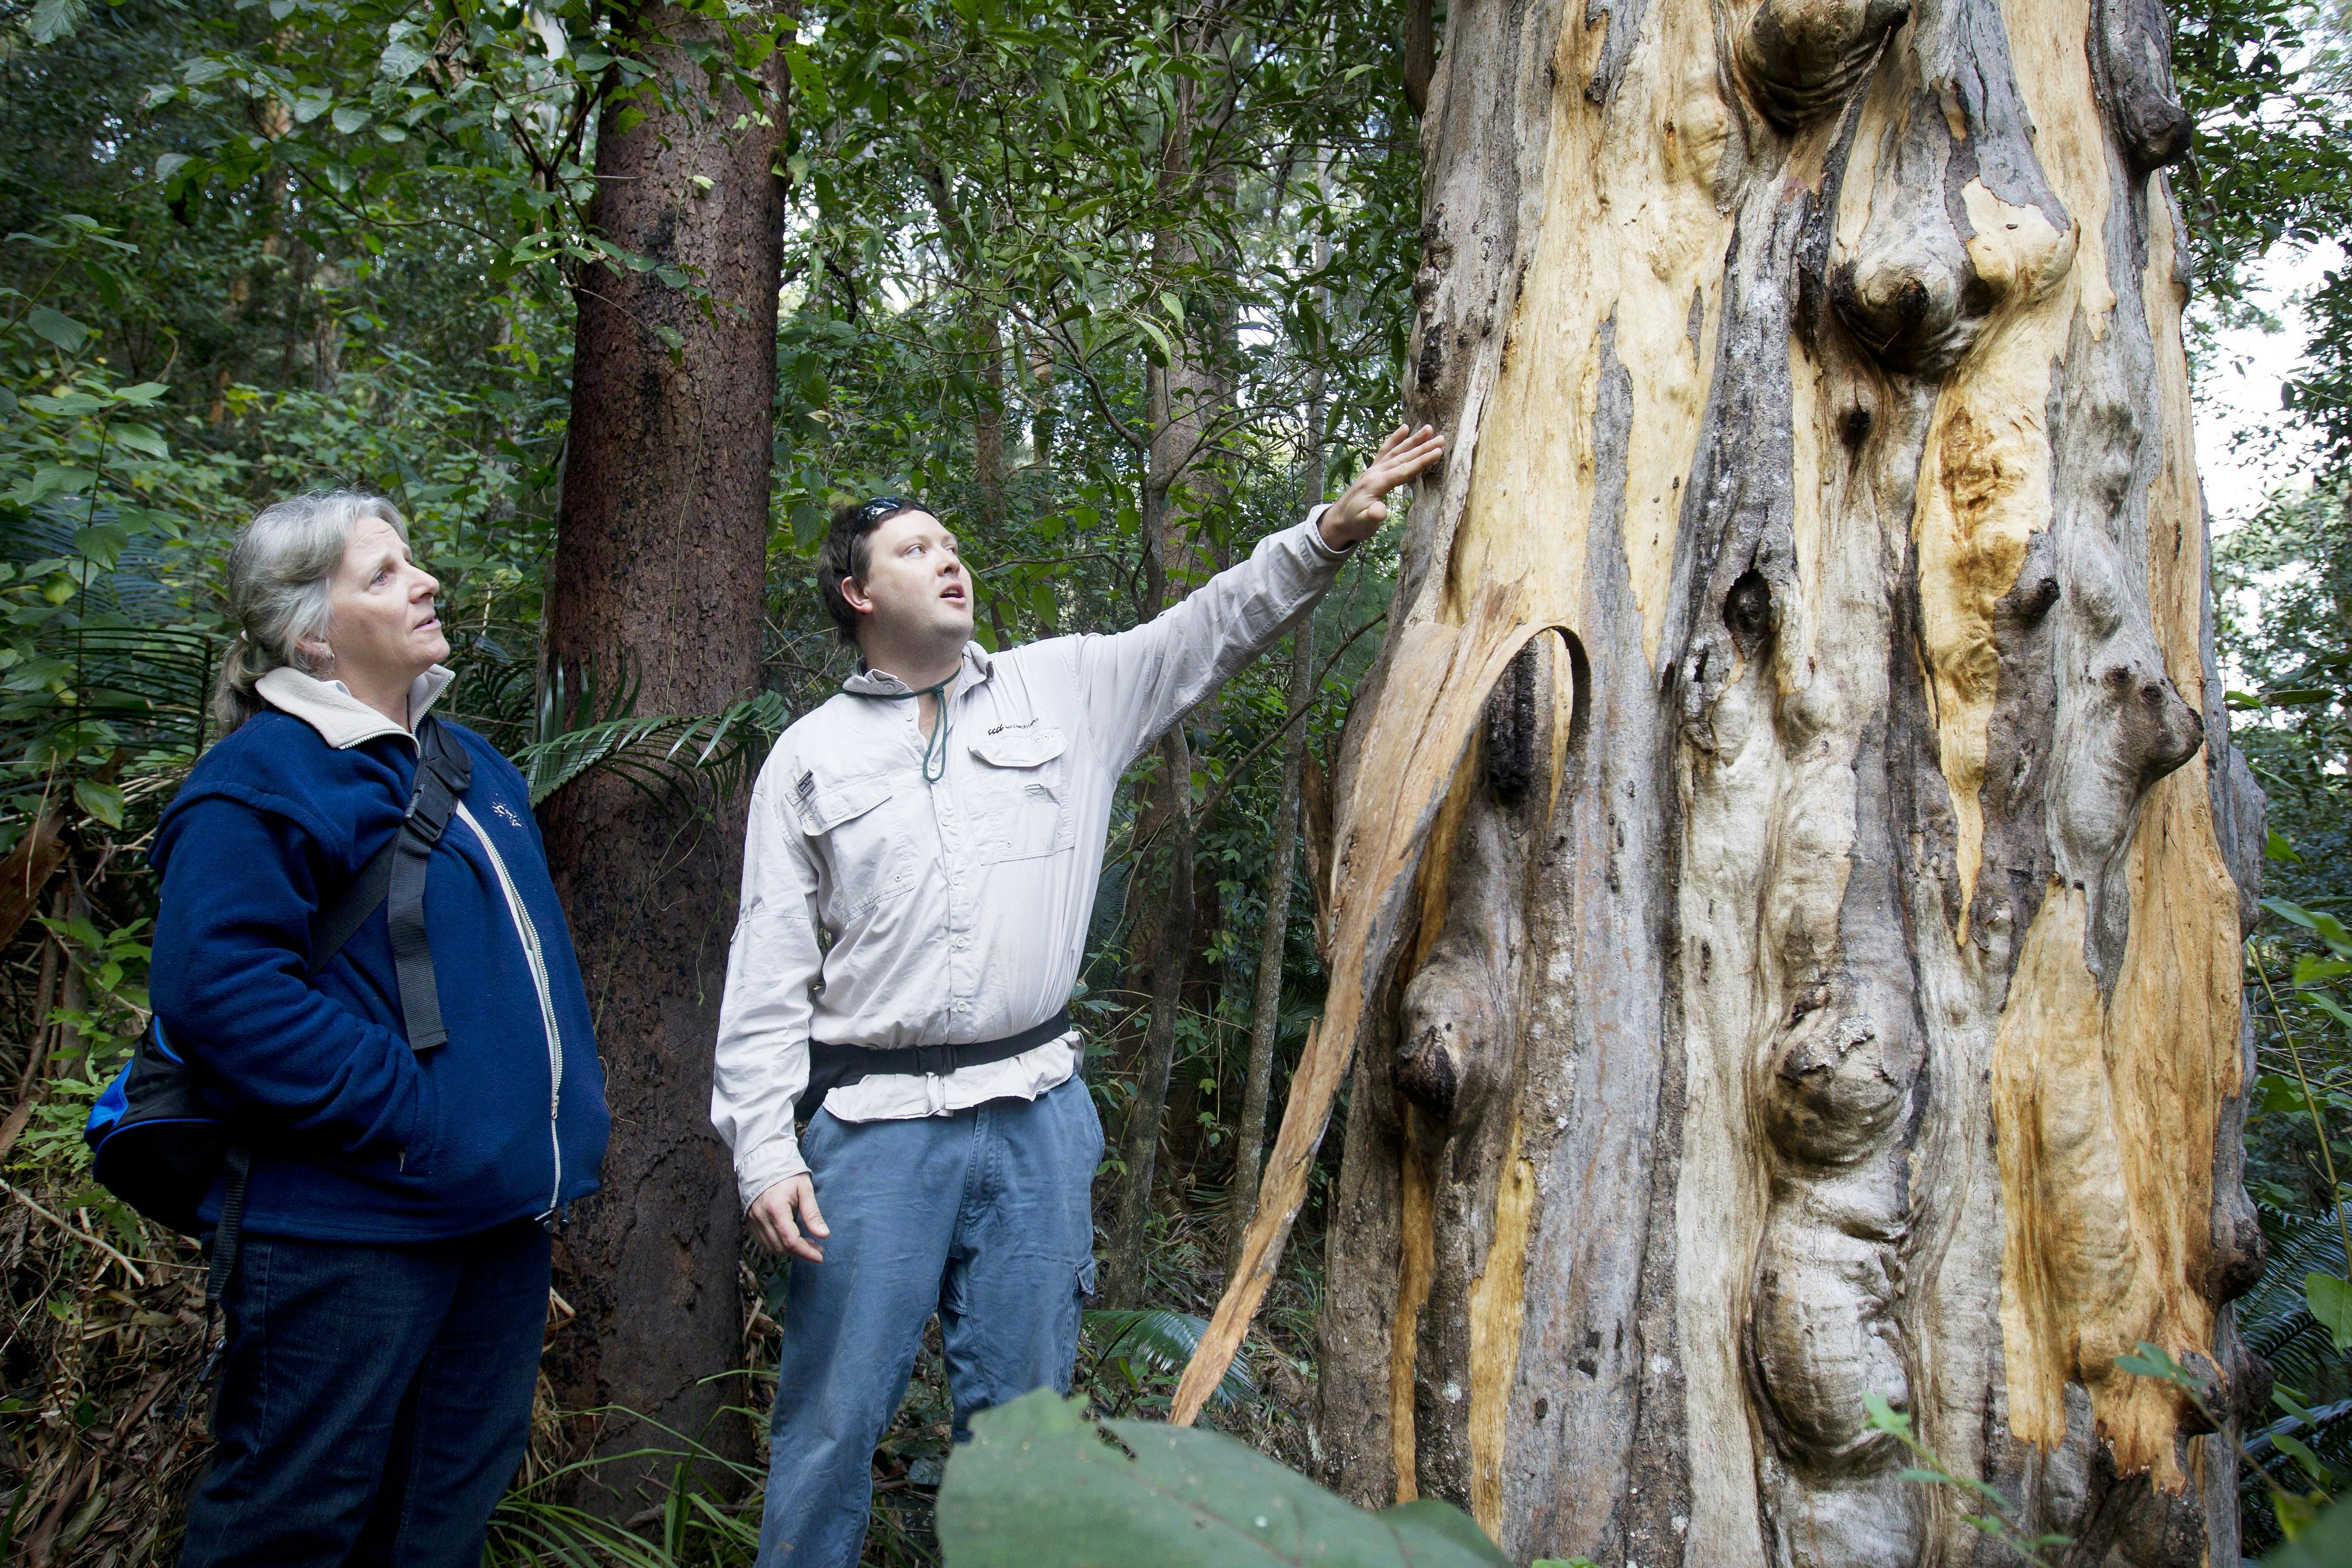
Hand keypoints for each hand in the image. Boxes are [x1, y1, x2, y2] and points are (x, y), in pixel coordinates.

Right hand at [747, 1174, 829, 1261]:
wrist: (764, 1163)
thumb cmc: (787, 1174)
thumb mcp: (804, 1189)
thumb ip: (813, 1213)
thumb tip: (824, 1235)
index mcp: (776, 1208)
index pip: (791, 1240)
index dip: (806, 1252)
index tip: (820, 1257)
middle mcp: (761, 1217)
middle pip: (781, 1247)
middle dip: (801, 1252)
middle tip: (817, 1248)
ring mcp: (753, 1220)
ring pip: (771, 1247)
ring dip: (790, 1250)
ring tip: (807, 1244)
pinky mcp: (750, 1221)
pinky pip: (764, 1242)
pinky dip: (779, 1245)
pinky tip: (791, 1239)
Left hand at [1317, 424, 1446, 549]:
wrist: (1337, 520)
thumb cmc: (1353, 524)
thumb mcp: (1364, 525)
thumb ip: (1372, 517)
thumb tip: (1380, 511)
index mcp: (1375, 484)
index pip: (1403, 470)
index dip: (1421, 461)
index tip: (1437, 452)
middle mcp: (1375, 472)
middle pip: (1402, 457)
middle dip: (1422, 447)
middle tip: (1441, 438)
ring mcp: (1373, 469)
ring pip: (1396, 451)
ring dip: (1412, 440)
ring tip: (1428, 428)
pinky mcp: (1373, 470)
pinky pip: (1385, 451)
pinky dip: (1394, 439)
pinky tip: (1404, 428)